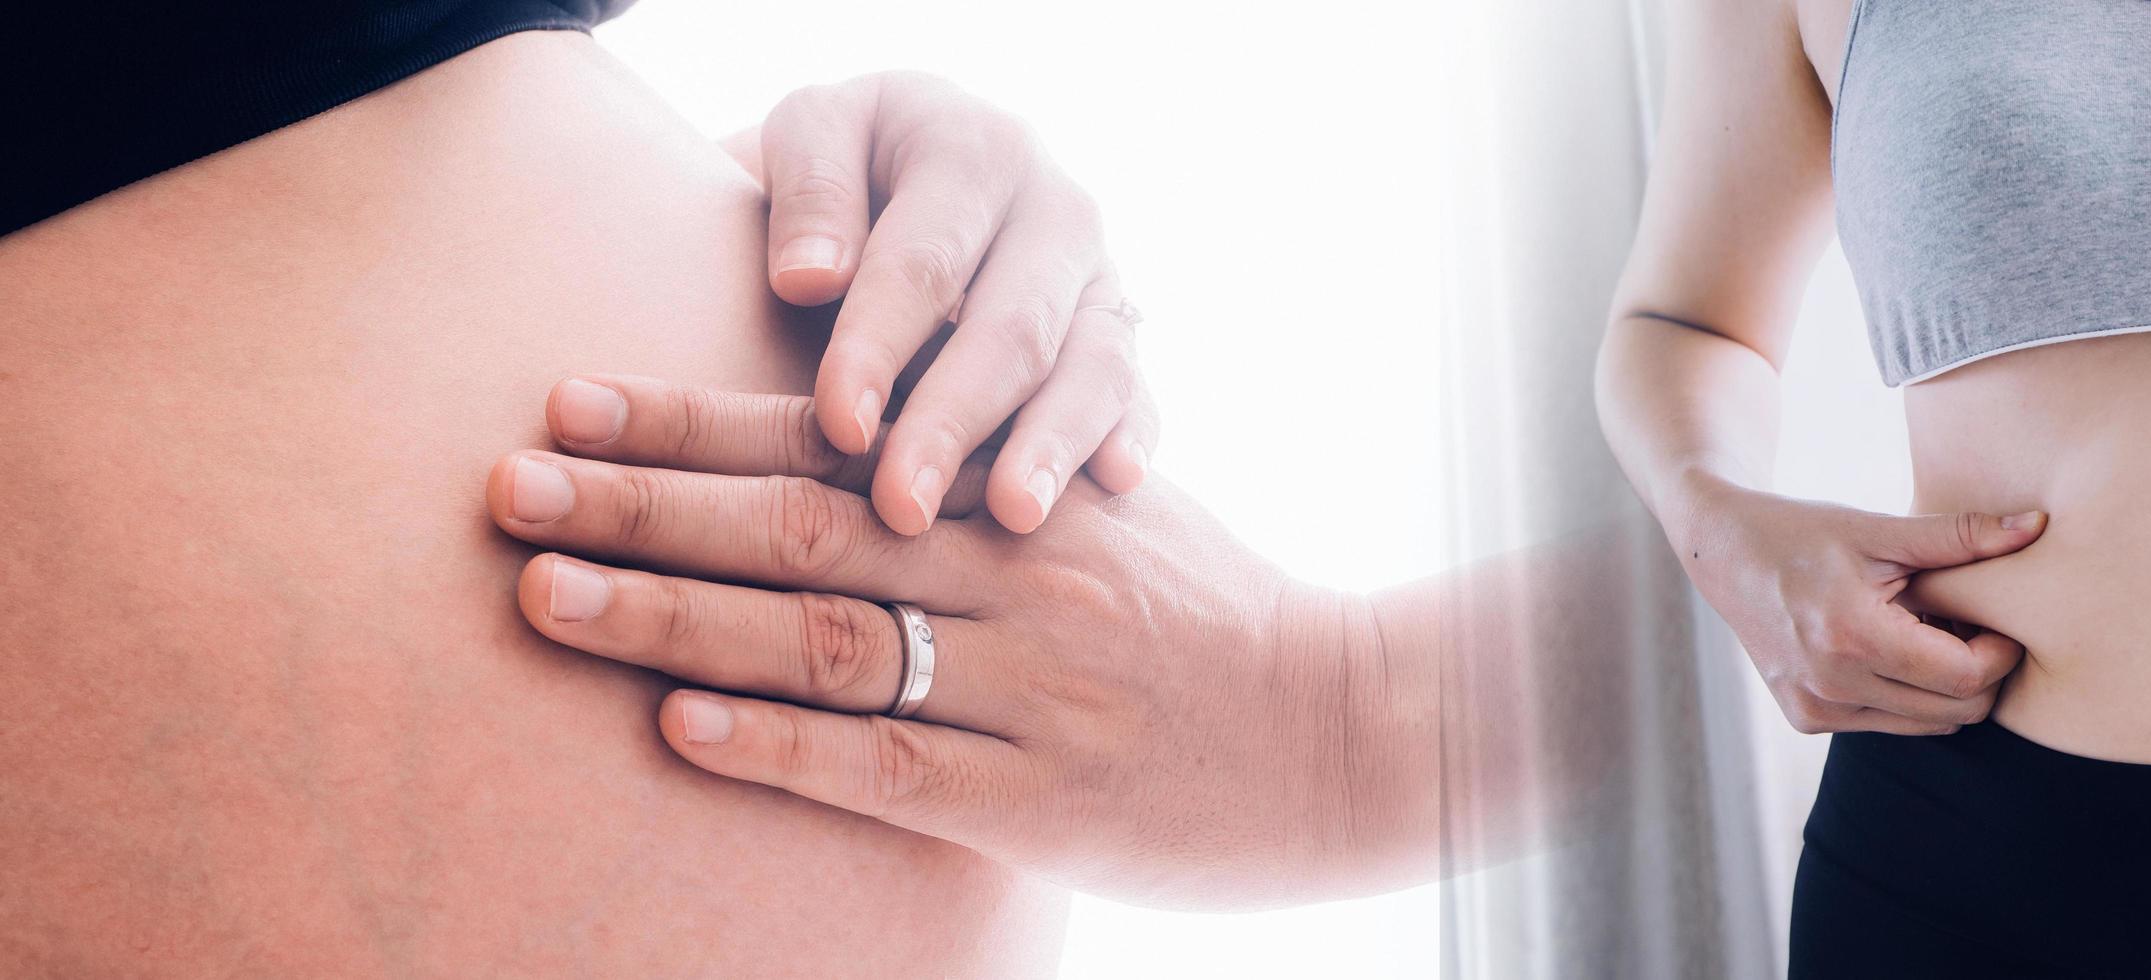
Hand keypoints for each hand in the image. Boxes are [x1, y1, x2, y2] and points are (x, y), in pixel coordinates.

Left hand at [487, 376, 1425, 909]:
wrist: (1371, 730)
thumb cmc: (1230, 626)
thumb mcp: (1119, 520)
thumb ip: (995, 488)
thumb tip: (849, 462)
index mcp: (1025, 491)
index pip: (829, 439)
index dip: (689, 420)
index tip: (567, 400)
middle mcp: (1019, 573)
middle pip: (798, 525)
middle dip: (639, 504)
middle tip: (507, 489)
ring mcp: (1033, 689)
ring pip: (825, 639)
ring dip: (671, 618)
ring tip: (545, 597)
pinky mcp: (1046, 801)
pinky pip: (891, 767)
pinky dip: (780, 745)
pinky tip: (679, 727)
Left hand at [739, 71, 1156, 534]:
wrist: (909, 165)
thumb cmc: (843, 167)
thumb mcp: (811, 134)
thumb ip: (811, 193)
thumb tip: (809, 279)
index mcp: (975, 148)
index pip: (925, 261)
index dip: (881, 344)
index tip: (840, 424)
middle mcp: (1058, 207)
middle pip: (1014, 326)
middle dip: (958, 420)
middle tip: (906, 507)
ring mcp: (1101, 275)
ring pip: (1094, 363)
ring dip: (1054, 443)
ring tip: (1015, 516)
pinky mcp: (1122, 332)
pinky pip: (1138, 388)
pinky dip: (1131, 435)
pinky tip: (1115, 483)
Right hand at [1672, 478, 2043, 734]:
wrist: (1725, 552)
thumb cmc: (1807, 531)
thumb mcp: (1882, 529)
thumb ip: (1963, 536)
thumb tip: (2037, 527)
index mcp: (1853, 636)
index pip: (1964, 678)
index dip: (1999, 653)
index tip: (2000, 620)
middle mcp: (1832, 686)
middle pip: (1954, 711)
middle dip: (1979, 672)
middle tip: (1968, 623)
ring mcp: (1816, 710)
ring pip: (1926, 726)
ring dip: (1943, 687)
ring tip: (1928, 631)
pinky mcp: (1807, 719)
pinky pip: (1889, 723)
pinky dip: (1907, 694)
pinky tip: (1892, 647)